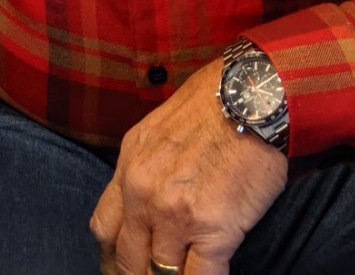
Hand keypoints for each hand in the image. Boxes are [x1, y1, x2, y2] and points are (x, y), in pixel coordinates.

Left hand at [91, 58, 288, 274]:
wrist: (250, 97)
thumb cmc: (212, 108)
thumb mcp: (157, 133)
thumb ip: (146, 171)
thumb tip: (147, 207)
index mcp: (128, 168)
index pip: (104, 229)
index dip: (115, 255)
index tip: (128, 265)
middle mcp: (142, 193)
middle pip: (127, 258)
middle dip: (141, 273)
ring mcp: (174, 213)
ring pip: (161, 274)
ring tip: (185, 273)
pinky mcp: (212, 228)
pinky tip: (212, 274)